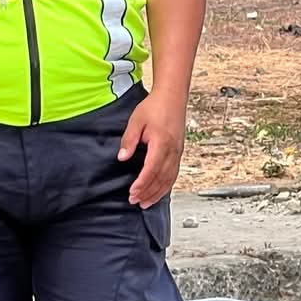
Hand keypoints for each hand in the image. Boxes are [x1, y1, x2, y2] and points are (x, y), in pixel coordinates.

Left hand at [118, 90, 187, 208]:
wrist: (172, 97)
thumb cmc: (154, 107)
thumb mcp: (136, 121)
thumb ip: (129, 140)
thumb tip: (122, 157)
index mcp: (161, 143)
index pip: (151, 169)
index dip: (142, 184)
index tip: (133, 193)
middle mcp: (172, 150)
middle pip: (161, 178)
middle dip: (148, 192)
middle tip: (135, 202)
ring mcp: (177, 152)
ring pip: (169, 178)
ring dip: (158, 193)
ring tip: (146, 203)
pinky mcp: (178, 152)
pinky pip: (174, 173)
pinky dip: (166, 185)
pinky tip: (159, 192)